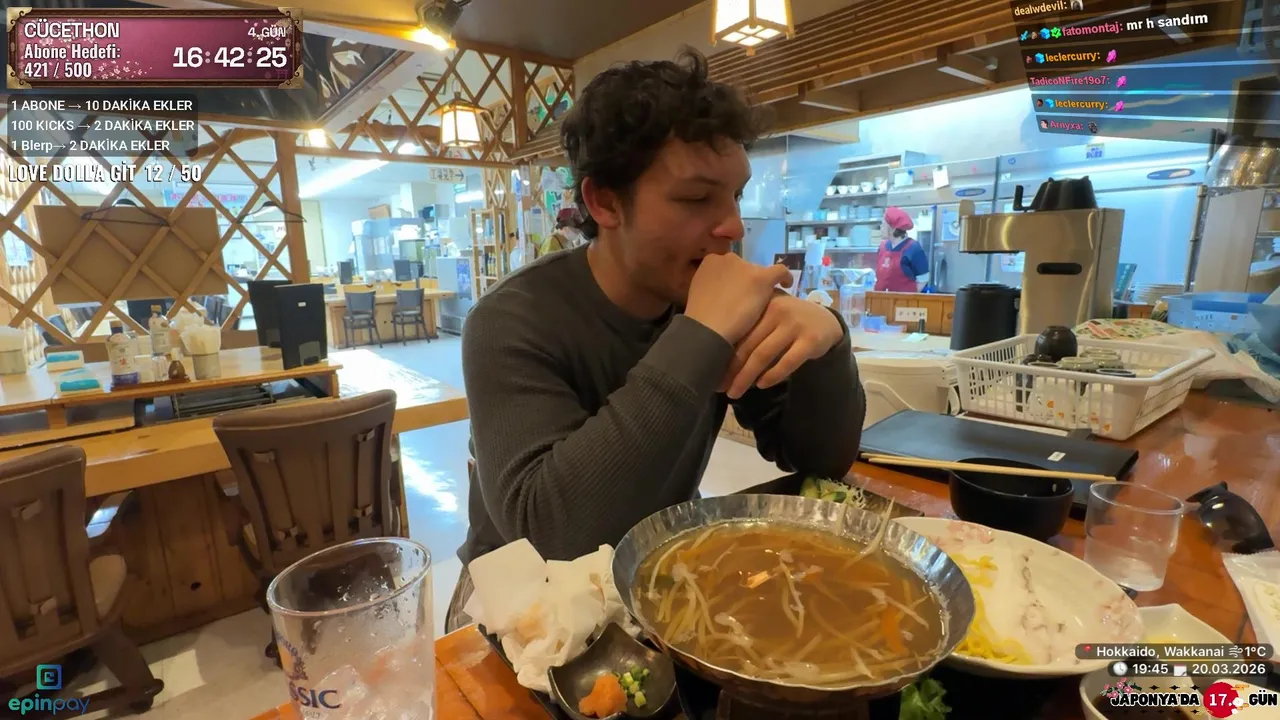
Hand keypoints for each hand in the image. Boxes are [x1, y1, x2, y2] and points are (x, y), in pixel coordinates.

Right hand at [684, 254, 792, 344]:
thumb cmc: (701, 318)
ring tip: (761, 301)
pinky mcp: (761, 277)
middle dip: (745, 282)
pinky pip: (780, 271)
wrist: (708, 329)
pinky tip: (786, 285)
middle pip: (743, 268)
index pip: (727, 267)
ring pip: (759, 272)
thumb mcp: (699, 293)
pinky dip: (785, 277)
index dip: (733, 280)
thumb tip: (722, 292)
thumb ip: (712, 287)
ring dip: (759, 285)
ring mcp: (746, 267)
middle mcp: (728, 258)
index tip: (734, 293)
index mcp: (710, 261)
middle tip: (746, 301)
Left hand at [722, 296, 842, 398]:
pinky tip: (761, 385)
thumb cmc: (788, 322)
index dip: (722, 354)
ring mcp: (795, 324)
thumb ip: (749, 330)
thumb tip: (719, 360)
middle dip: (731, 370)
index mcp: (762, 304)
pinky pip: (788, 362)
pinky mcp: (811, 340)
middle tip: (719, 387)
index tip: (712, 372)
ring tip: (735, 392)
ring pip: (764, 354)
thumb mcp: (768, 318)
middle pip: (748, 345)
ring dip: (747, 377)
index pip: (738, 332)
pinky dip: (773, 375)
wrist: (826, 322)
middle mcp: (777, 310)